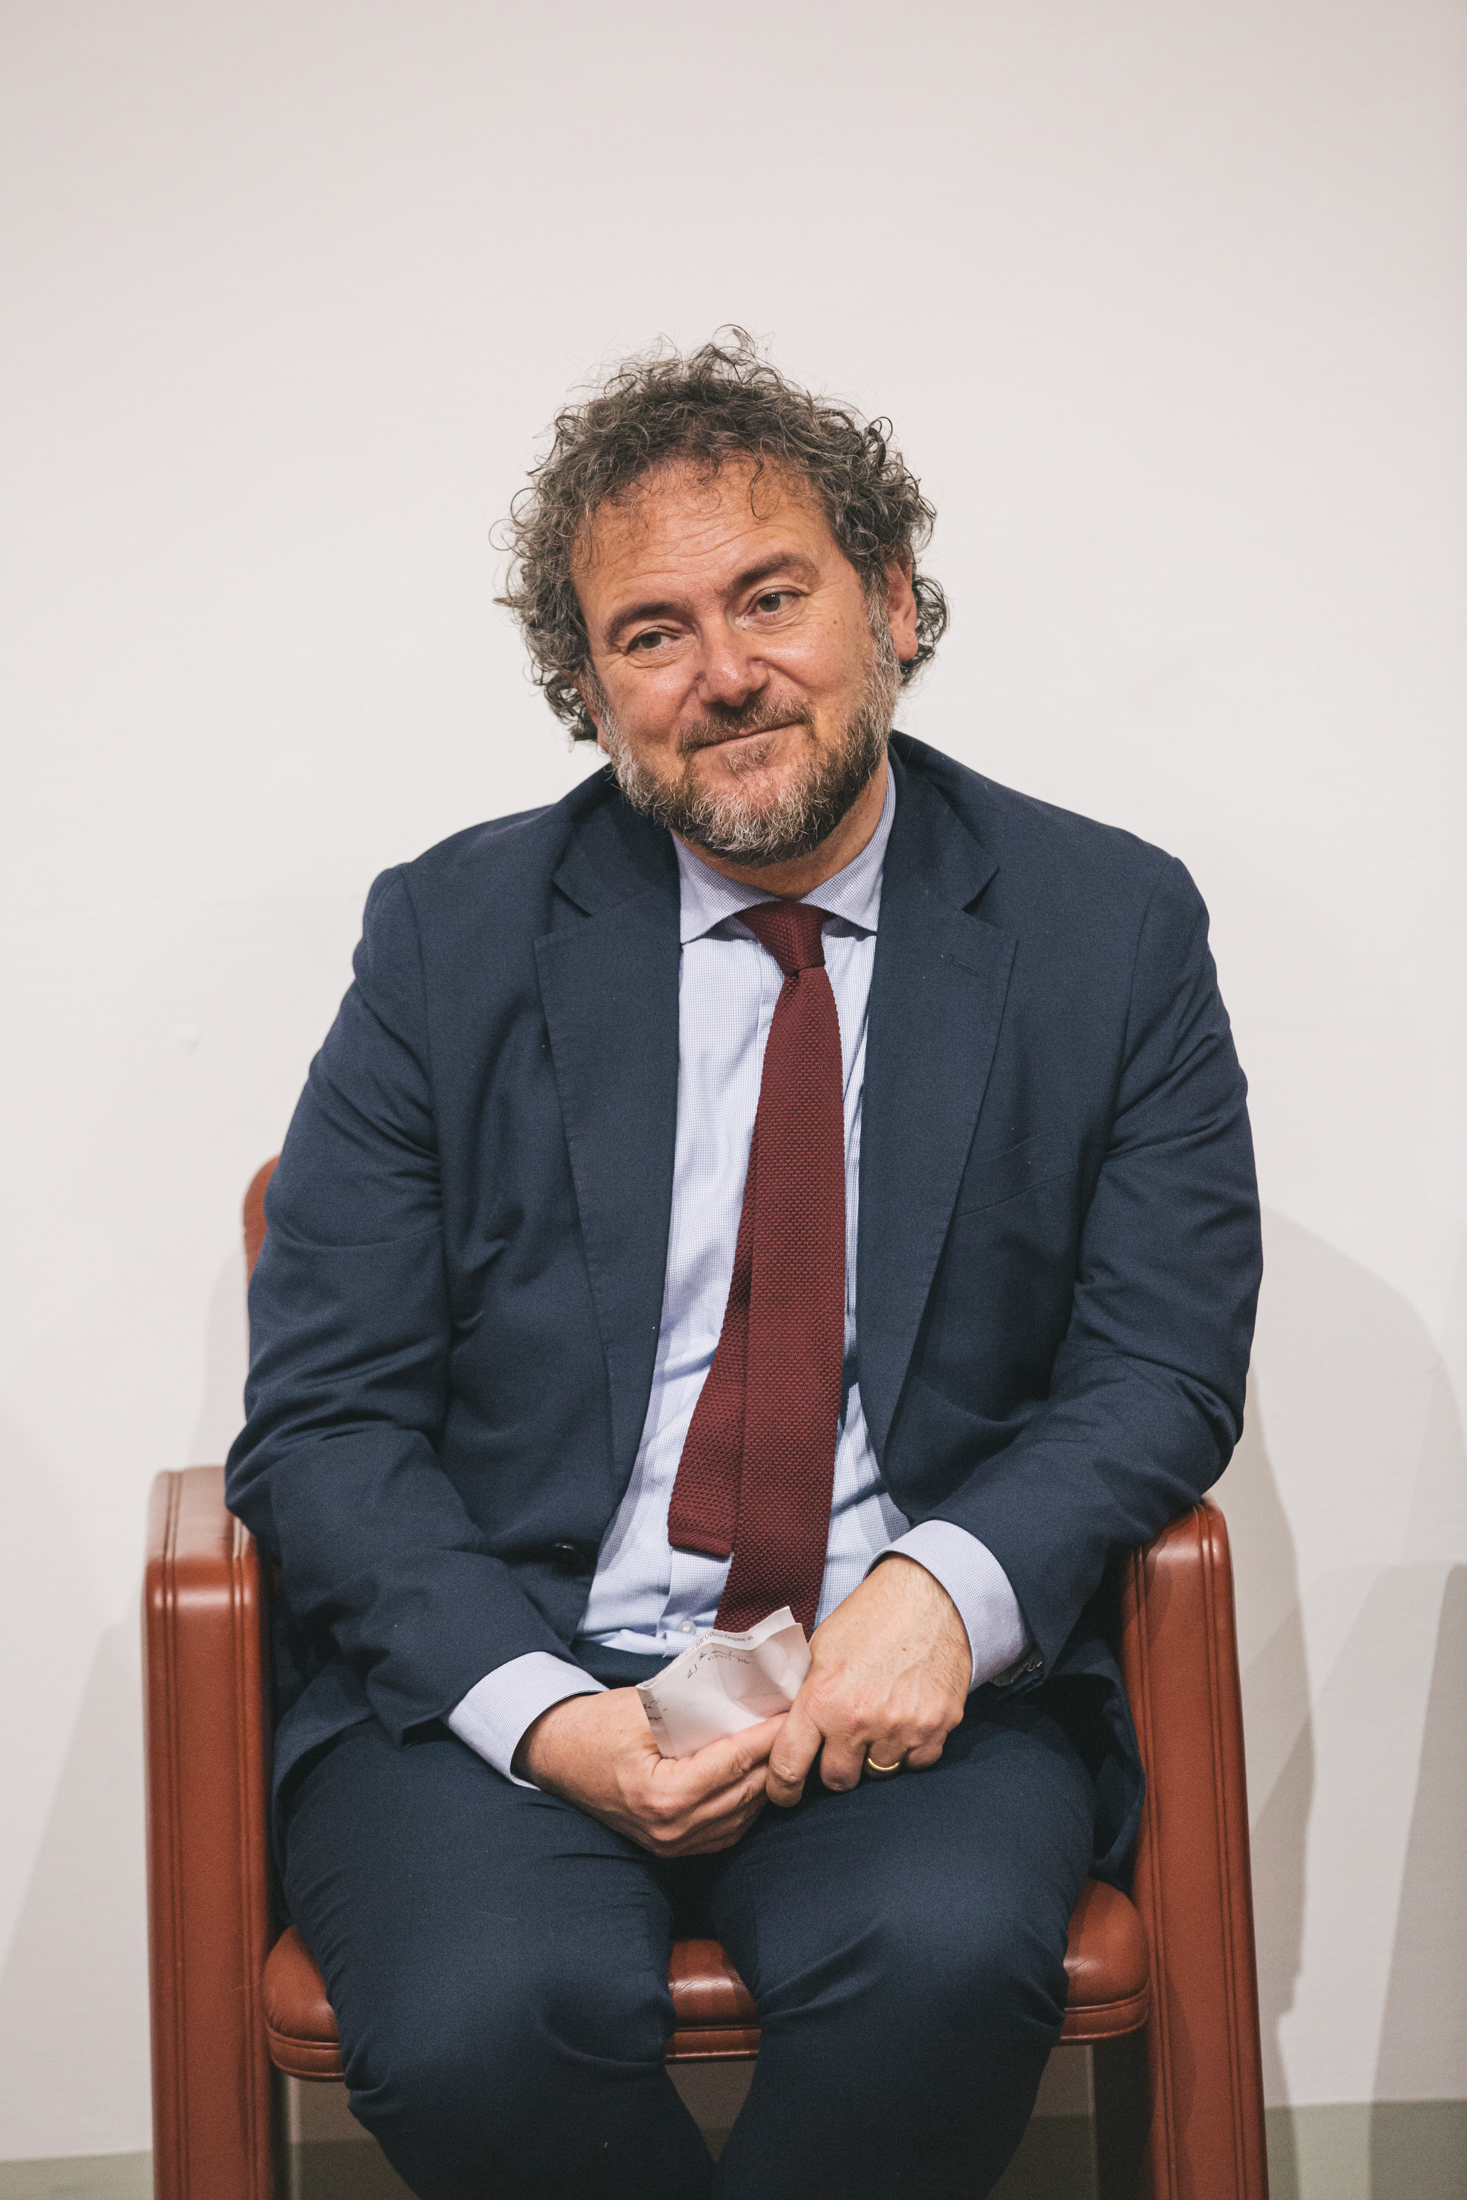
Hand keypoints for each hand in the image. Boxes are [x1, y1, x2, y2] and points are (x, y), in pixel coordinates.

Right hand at [514, 1686, 783, 1856]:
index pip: (733, 1764)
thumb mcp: (642, 1709)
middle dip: (773, 1758)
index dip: (767, 1737)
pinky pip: (725, 1832)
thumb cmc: (596, 1727)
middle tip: (795, 1726)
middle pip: (744, 1794)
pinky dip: (745, 1806)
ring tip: (780, 1748)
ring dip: (764, 1783)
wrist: (558, 1756)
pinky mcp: (671, 1847)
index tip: (791, 1714)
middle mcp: (670, 1828)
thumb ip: (696, 1710)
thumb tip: (746, 1697)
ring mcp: (671, 1844)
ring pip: (740, 1817)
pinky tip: (755, 1778)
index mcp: (662, 1794)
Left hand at [766, 1556, 970, 1804]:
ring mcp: (902, 1728)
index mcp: (823, 1699)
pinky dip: (909, 1750)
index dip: (782, 1788)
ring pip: (878, 1773)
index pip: (789, 1766)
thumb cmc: (872, 1617)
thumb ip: (806, 1692)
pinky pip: (916, 1763)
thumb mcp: (822, 1647)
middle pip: (838, 1780)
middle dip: (834, 1767)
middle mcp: (860, 1721)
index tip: (784, 1793)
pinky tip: (905, 1719)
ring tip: (877, 1721)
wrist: (931, 1597)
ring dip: (873, 1756)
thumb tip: (786, 1726)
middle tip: (840, 1744)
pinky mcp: (937, 1728)